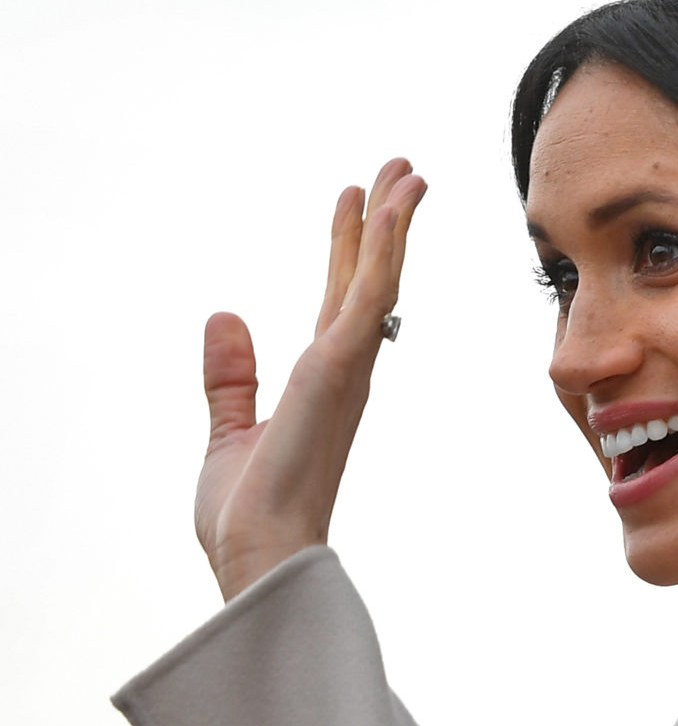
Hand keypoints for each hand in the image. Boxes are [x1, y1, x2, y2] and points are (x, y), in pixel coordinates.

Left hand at [194, 158, 426, 600]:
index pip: (340, 305)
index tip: (357, 205)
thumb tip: (225, 317)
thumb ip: (230, 376)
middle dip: (384, 224)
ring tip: (404, 170)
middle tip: (400, 171)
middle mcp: (344, 374)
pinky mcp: (336, 368)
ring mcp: (346, 369)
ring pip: (378, 278)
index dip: (350, 251)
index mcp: (320, 388)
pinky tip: (389, 207)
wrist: (260, 555)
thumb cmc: (249, 516)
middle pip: (369, 281)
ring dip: (393, 222)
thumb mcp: (228, 431)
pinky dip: (382, 248)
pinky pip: (369, 295)